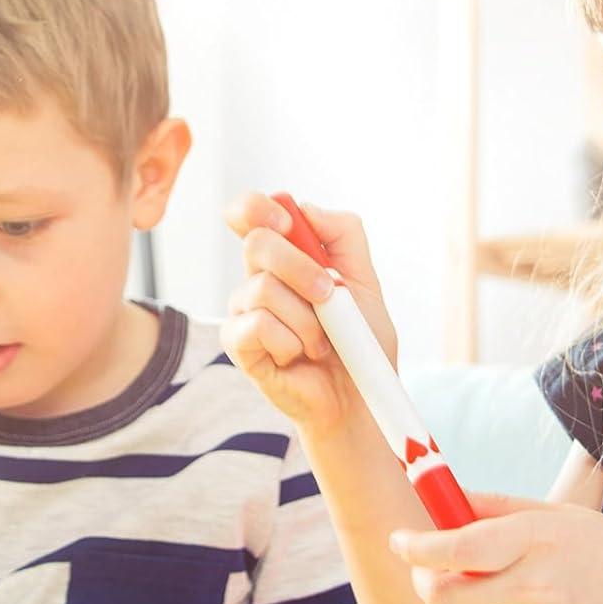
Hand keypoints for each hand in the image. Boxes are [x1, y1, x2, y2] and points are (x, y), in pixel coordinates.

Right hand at [220, 193, 397, 434]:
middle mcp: (256, 277)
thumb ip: (343, 234)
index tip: (288, 224)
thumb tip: (305, 209)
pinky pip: (257, 325)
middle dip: (302, 269)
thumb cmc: (359, 340)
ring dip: (307, 319)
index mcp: (284, 255)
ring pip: (264, 288)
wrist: (359, 395)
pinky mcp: (237, 343)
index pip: (249, 212)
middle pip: (257, 243)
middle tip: (329, 297)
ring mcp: (243, 311)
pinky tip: (298, 357)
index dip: (258, 208)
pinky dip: (291, 342)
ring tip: (320, 342)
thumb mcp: (364, 280)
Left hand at [390, 493, 602, 603]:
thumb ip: (492, 507)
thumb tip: (437, 494)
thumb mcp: (555, 514)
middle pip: (444, 592)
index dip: (415, 546)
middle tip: (425, 566)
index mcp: (536, 539)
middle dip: (421, 577)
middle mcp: (535, 587)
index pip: (456, 547)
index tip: (401, 541)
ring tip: (452, 588)